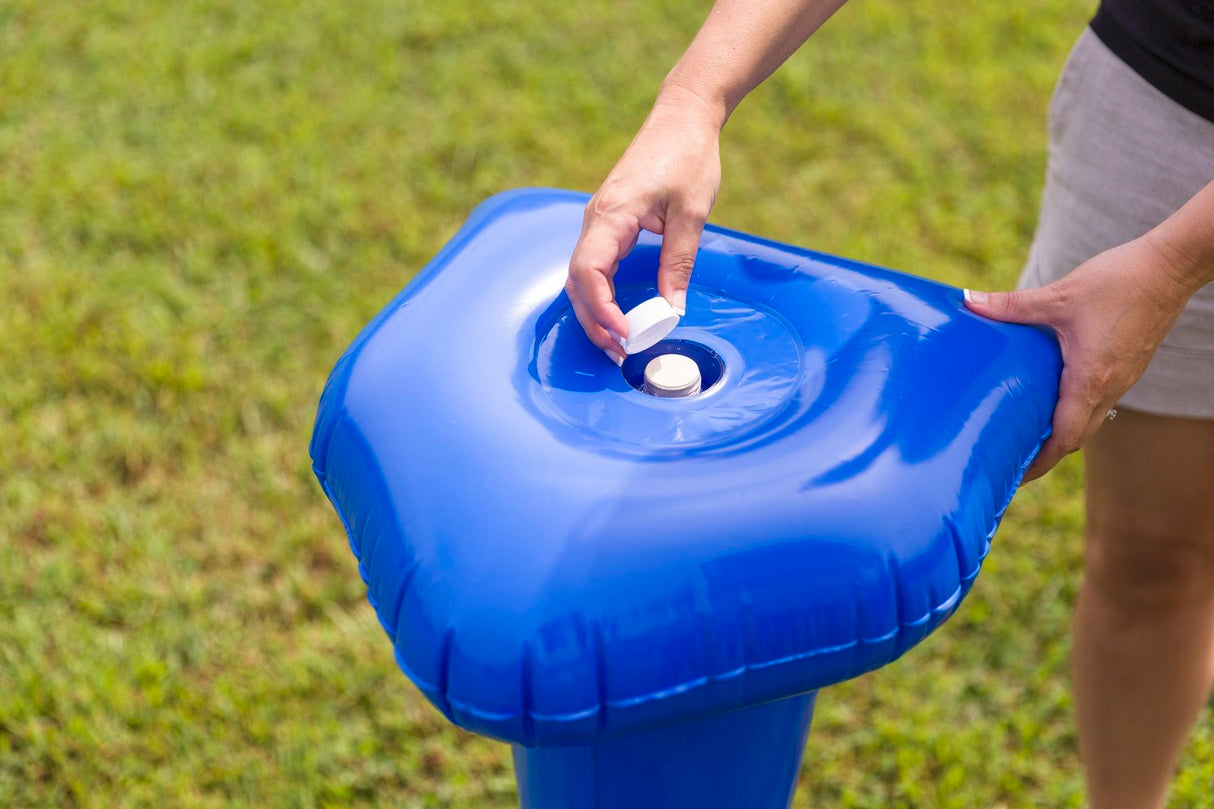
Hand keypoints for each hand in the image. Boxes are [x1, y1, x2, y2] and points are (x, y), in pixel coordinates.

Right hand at [566, 87, 723, 364]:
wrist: (682, 118)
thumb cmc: (688, 156)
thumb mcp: (691, 214)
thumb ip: (679, 263)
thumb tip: (673, 310)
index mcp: (612, 214)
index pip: (588, 273)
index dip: (602, 310)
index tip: (625, 334)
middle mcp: (596, 219)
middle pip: (577, 282)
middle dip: (595, 322)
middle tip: (620, 353)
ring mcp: (598, 221)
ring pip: (581, 278)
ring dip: (596, 313)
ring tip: (619, 342)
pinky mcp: (608, 223)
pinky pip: (593, 267)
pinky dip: (601, 295)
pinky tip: (619, 315)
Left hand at [964, 234, 1194, 479]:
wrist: (1170, 267)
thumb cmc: (1119, 281)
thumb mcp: (1058, 295)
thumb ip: (1012, 305)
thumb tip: (969, 302)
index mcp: (1090, 379)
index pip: (1064, 438)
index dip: (1039, 462)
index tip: (1013, 475)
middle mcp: (1109, 387)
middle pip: (1076, 437)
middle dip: (1045, 455)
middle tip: (1011, 461)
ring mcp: (1122, 379)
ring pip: (1089, 420)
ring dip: (1060, 433)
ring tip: (1026, 435)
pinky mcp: (1127, 367)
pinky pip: (1099, 401)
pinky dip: (1074, 411)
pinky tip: (1051, 398)